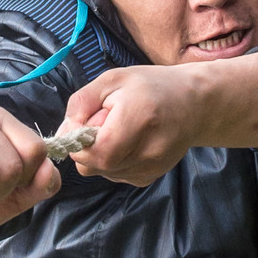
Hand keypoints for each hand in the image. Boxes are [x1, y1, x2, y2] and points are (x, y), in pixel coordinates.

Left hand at [65, 51, 257, 187]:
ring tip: (119, 131)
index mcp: (139, 120)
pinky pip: (115, 175)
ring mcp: (151, 168)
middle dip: (87, 147)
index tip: (85, 122)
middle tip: (102, 124)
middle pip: (96, 166)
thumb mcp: (112, 80)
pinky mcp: (149, 177)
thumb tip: (64, 133)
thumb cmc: (150, 86)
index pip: (96, 152)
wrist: (193, 104)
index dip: (80, 142)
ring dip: (100, 154)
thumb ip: (82, 103)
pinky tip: (127, 142)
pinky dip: (112, 161)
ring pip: (103, 173)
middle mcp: (149, 150)